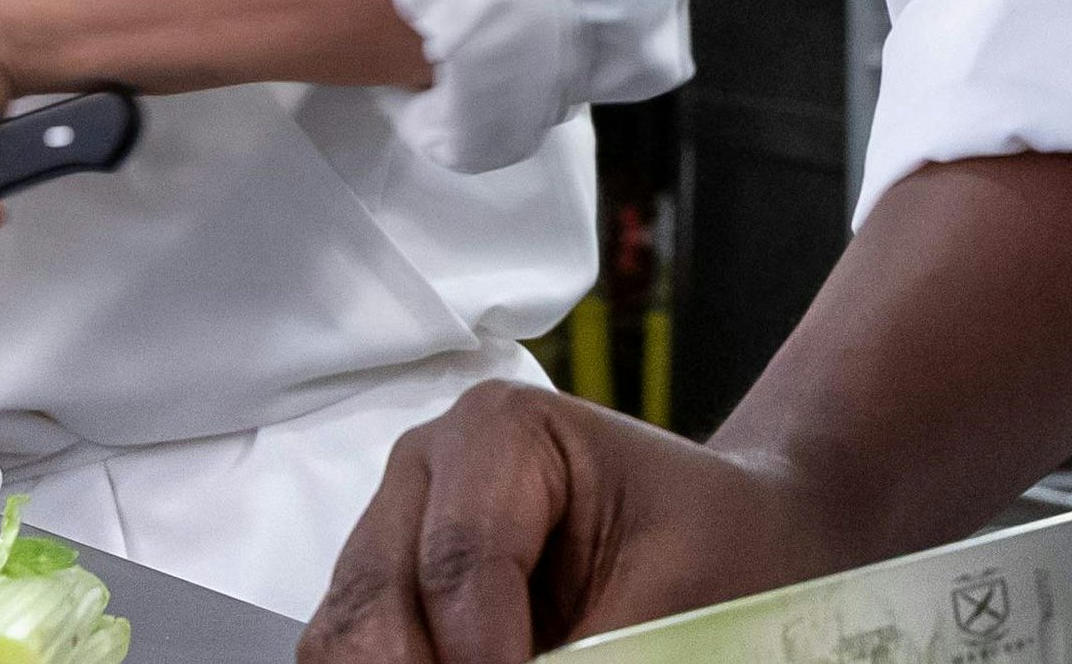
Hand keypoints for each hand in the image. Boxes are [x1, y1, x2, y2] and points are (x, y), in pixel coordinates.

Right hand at [303, 384, 859, 663]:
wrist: (726, 535)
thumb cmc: (712, 542)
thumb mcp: (673, 598)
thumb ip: (597, 658)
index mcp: (501, 430)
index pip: (461, 563)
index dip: (485, 660)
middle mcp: (425, 467)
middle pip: (377, 602)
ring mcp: (392, 527)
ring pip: (345, 637)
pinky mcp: (385, 591)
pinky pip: (352, 655)